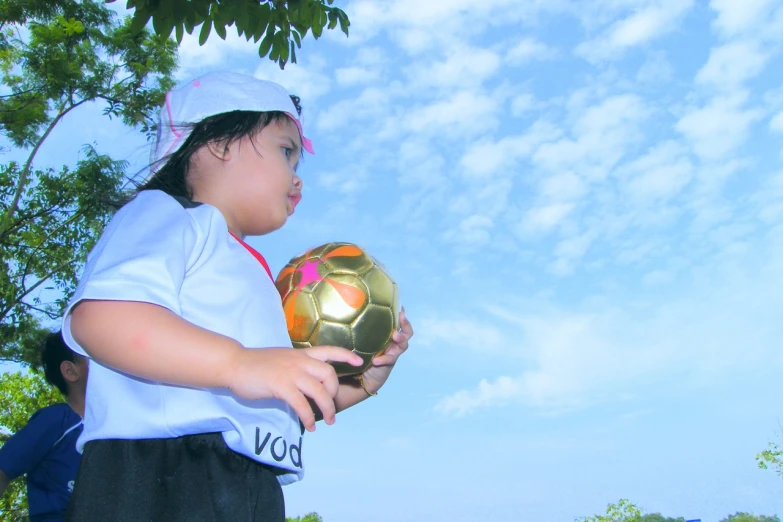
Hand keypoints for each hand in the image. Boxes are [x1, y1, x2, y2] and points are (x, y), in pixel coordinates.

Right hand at [227, 346, 362, 431]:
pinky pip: (302, 405)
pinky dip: (308, 418)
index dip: (346, 355)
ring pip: (319, 391)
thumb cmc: (256, 364)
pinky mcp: (281, 386)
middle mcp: (299, 361)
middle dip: (335, 392)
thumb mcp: (282, 359)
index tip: (360, 361)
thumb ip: (297, 367)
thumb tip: (307, 381)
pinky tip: (309, 426)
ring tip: (329, 421)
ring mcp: (291, 373)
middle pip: (329, 374)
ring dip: (328, 409)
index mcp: (301, 354)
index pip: (329, 350)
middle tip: (332, 407)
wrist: (234, 364)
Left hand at [360, 307, 413, 393]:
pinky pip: (389, 360)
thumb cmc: (361, 354)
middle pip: (407, 333)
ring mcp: (393, 353)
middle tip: (401, 318)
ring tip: (395, 336)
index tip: (401, 308)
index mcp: (388, 335)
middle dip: (405, 325)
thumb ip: (360, 329)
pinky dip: (383, 359)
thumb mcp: (361, 340)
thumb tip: (351, 311)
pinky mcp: (388, 364)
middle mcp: (393, 343)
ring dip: (400, 339)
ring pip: (403, 345)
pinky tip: (376, 361)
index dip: (402, 316)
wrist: (362, 377)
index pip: (399, 324)